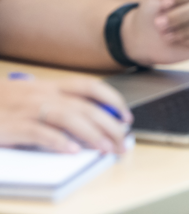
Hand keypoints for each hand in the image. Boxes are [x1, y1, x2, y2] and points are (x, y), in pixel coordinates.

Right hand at [0, 77, 130, 153]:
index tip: (126, 117)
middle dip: (109, 125)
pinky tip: (72, 151)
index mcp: (52, 86)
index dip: (113, 100)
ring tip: (104, 148)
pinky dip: (58, 142)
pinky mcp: (14, 126)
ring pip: (69, 118)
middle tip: (122, 142)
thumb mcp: (34, 95)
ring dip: (90, 134)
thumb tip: (89, 119)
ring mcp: (30, 109)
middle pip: (86, 107)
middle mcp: (45, 94)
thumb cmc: (4, 101)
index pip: (91, 87)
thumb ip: (59, 102)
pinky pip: (41, 133)